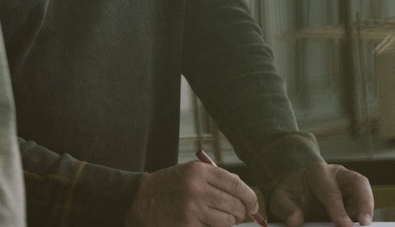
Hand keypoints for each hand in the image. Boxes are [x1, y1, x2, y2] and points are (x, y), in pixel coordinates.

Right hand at [125, 160, 259, 226]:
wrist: (140, 199)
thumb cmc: (169, 185)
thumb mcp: (190, 172)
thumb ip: (216, 179)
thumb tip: (244, 194)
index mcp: (200, 171)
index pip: (237, 184)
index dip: (250, 197)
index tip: (254, 205)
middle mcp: (197, 189)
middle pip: (235, 204)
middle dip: (240, 212)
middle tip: (238, 214)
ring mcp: (192, 209)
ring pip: (227, 221)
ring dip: (228, 222)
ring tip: (221, 219)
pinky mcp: (188, 225)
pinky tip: (207, 223)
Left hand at [268, 163, 372, 226]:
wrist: (297, 187)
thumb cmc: (291, 192)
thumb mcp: (281, 198)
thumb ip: (286, 209)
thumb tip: (295, 222)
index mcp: (318, 172)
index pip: (331, 190)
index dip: (338, 208)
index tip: (345, 225)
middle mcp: (338, 174)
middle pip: (358, 182)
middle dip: (365, 202)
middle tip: (366, 223)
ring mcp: (348, 184)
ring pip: (364, 193)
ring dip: (366, 210)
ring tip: (363, 226)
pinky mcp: (354, 196)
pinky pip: (362, 205)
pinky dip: (361, 216)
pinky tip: (357, 225)